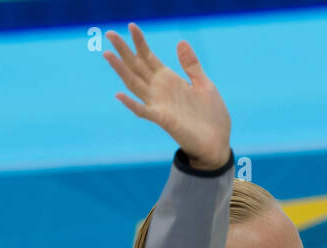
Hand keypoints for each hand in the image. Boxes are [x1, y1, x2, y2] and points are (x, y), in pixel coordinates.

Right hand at [102, 23, 231, 168]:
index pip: (149, 58)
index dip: (140, 42)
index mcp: (170, 80)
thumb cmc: (211, 116)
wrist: (218, 143)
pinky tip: (119, 94)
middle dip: (124, 51)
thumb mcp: (204, 84)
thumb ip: (191, 65)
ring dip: (121, 70)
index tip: (131, 26)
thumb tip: (181, 42)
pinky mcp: (164, 120)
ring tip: (108, 55)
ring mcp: (160, 105)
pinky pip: (144, 111)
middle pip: (137, 67)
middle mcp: (160, 91)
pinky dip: (131, 104)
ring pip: (135, 84)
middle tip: (109, 33)